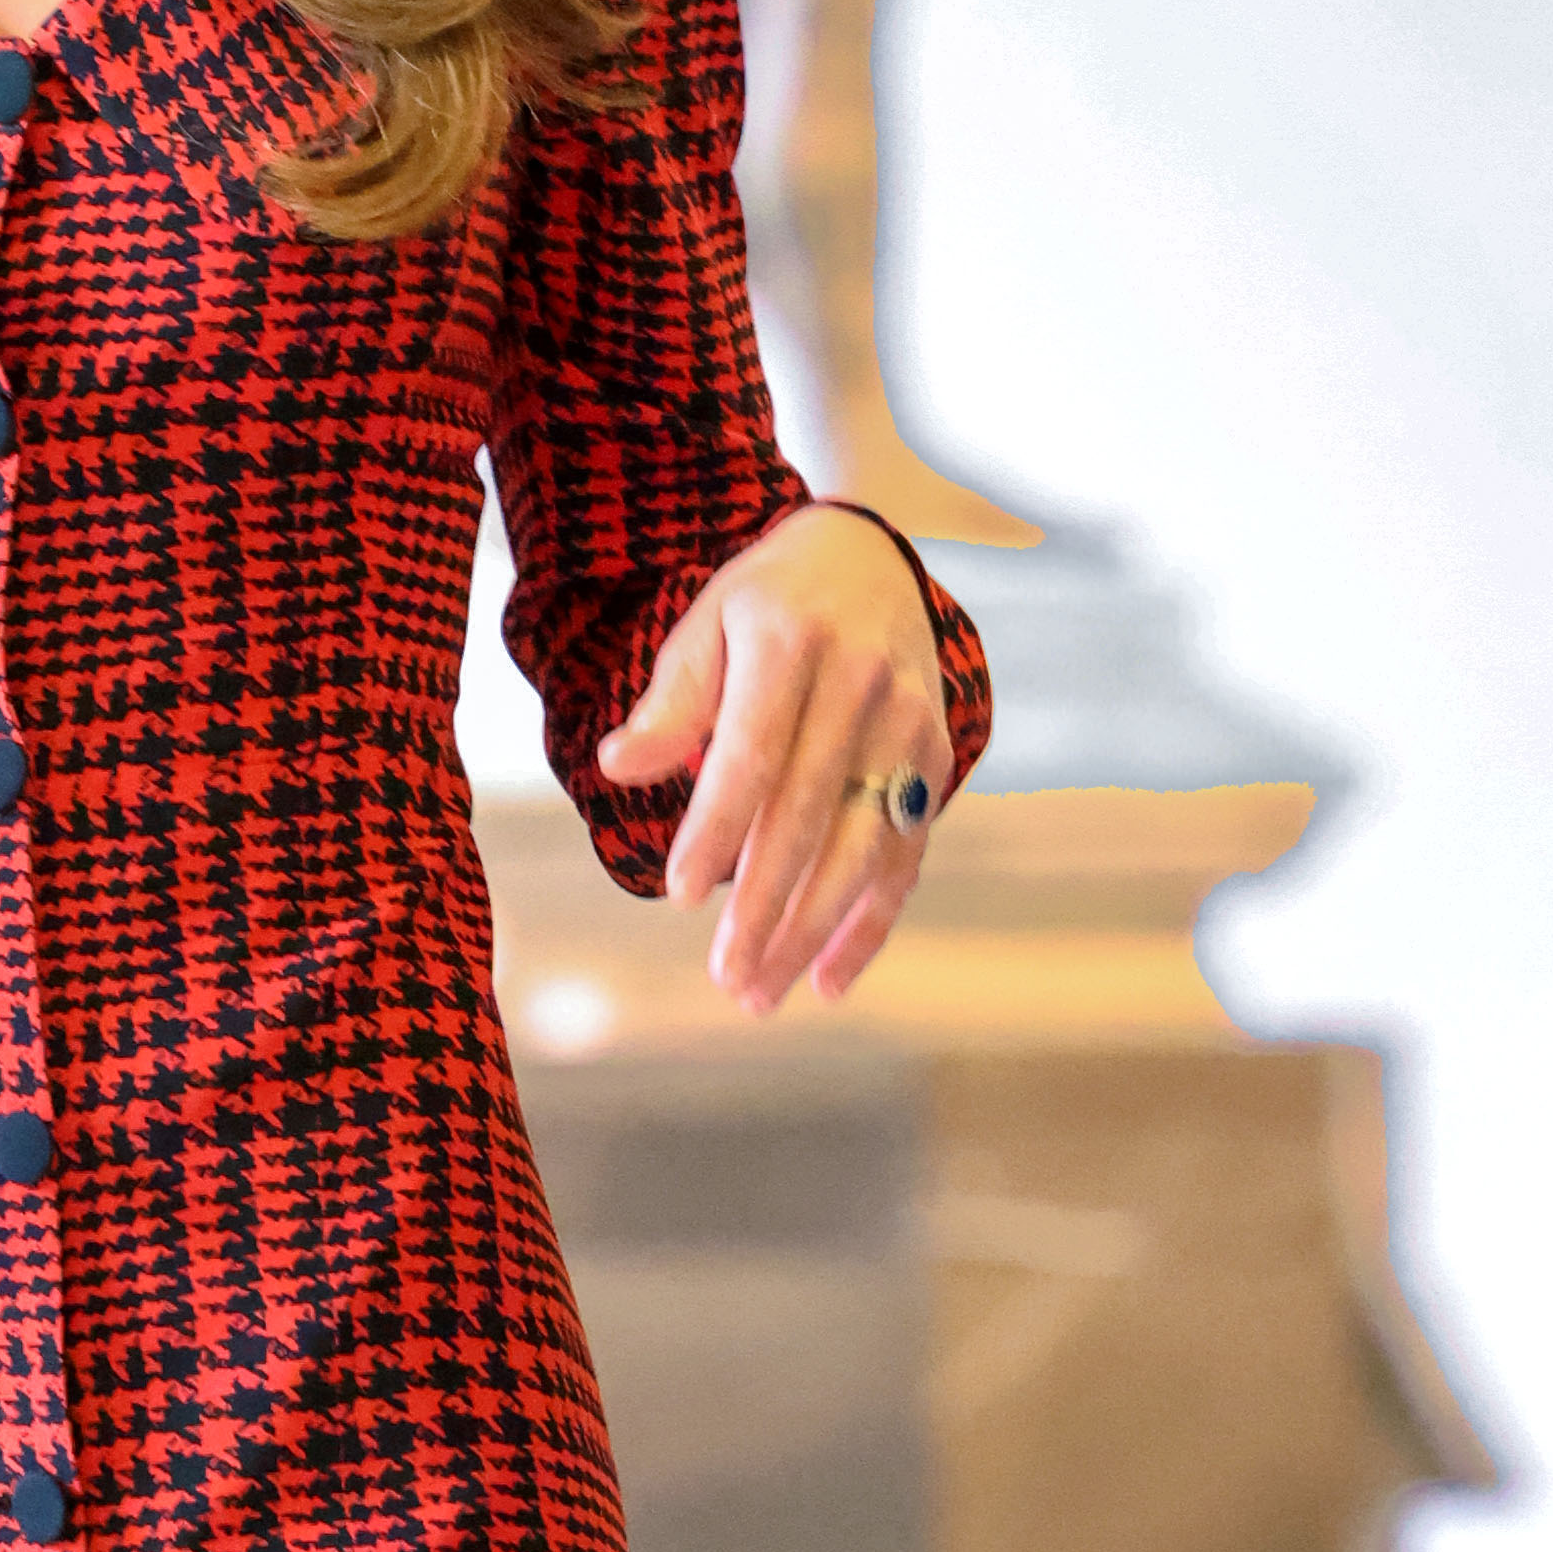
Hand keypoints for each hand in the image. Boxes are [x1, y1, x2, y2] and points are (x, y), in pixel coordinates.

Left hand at [598, 509, 954, 1010]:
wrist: (871, 558)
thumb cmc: (766, 605)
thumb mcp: (707, 624)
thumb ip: (671, 700)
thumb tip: (617, 768)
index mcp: (790, 643)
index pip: (752, 753)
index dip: (718, 828)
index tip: (678, 895)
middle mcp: (860, 684)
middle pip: (810, 814)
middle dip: (766, 905)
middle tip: (726, 978)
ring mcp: (908, 723)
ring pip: (863, 848)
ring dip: (813, 932)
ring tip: (762, 993)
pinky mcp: (935, 757)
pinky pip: (905, 855)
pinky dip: (869, 923)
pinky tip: (827, 979)